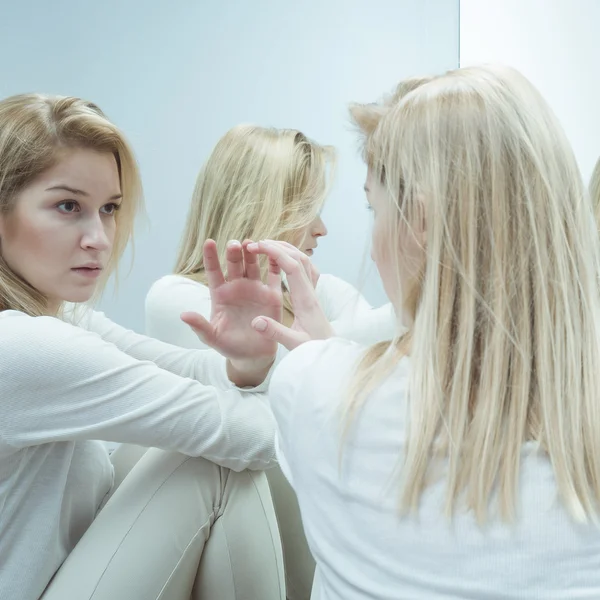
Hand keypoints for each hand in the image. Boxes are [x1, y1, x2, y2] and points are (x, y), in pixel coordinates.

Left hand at [181, 239, 282, 385]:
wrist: (253, 356)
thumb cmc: (229, 346)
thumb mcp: (212, 337)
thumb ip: (200, 326)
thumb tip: (183, 315)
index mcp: (221, 294)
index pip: (214, 271)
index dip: (211, 256)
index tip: (209, 242)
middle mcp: (237, 287)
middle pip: (234, 264)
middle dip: (234, 252)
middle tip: (234, 244)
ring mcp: (255, 289)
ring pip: (253, 265)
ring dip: (252, 253)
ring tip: (251, 244)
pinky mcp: (272, 295)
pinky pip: (274, 276)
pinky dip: (275, 264)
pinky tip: (275, 253)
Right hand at [246, 240, 332, 350]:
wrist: (331, 351)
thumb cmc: (314, 348)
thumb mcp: (294, 343)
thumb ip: (275, 332)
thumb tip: (256, 321)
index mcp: (305, 299)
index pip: (292, 267)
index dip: (276, 252)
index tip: (258, 246)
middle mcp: (311, 291)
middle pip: (299, 258)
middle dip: (278, 246)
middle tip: (256, 244)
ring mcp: (313, 292)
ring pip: (304, 261)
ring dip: (286, 250)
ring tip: (266, 247)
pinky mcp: (312, 296)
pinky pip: (306, 270)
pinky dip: (293, 260)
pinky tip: (284, 261)